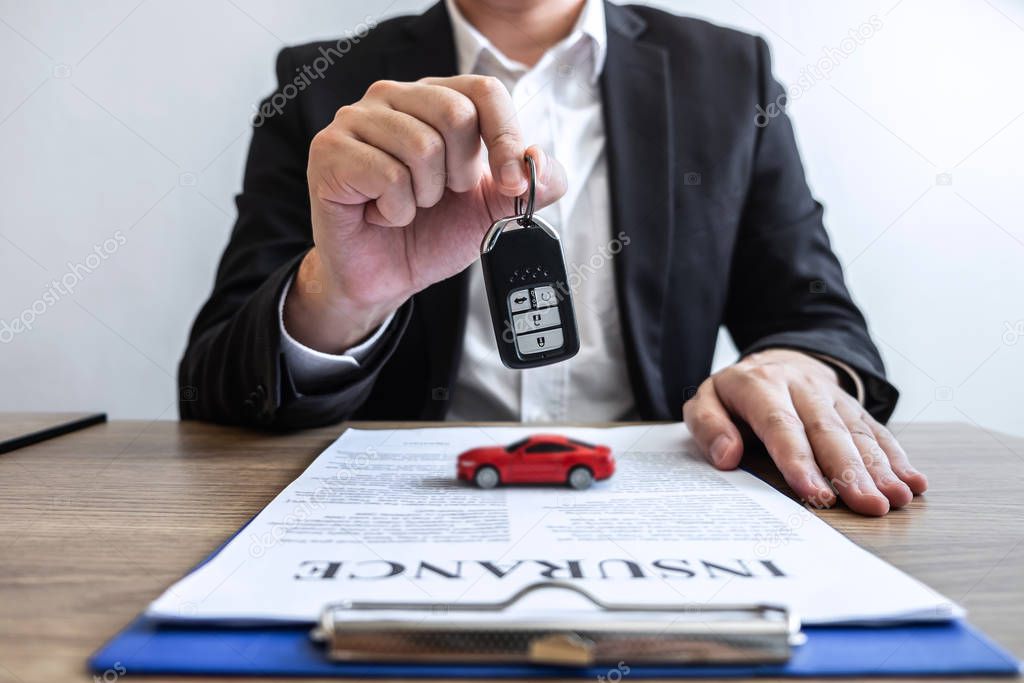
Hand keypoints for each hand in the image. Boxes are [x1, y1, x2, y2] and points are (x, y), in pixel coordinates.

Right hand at [285, 75, 566, 352]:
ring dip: (425, 197)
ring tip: (407, 205)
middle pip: (455, 113)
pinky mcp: (328, 151)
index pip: (485, 91)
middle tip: (439, 197)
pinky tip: (380, 214)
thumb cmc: (432, 233)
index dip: (506, 139)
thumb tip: (541, 160)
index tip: (512, 184)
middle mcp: (393, 96)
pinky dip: (396, 210)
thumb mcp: (495, 209)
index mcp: (436, 98)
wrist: (384, 277)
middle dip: (460, 174)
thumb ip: (532, 184)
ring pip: (421, 147)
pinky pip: (386, 175)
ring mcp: (355, 120)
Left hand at [683, 349, 927, 515]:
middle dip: (850, 469)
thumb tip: (727, 456)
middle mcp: (800, 386)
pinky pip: (876, 429)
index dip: (799, 460)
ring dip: (880, 467)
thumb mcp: (706, 401)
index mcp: (759, 385)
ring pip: (857, 430)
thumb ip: (709, 426)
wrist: (775, 361)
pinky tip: (913, 481)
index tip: (816, 494)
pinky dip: (897, 455)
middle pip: (827, 429)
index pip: (780, 423)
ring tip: (896, 499)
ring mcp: (831, 394)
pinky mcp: (852, 405)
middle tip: (868, 504)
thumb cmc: (735, 395)